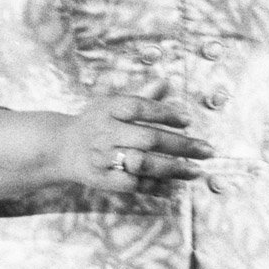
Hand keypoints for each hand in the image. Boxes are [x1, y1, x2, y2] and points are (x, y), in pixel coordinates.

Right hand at [57, 79, 213, 191]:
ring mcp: (103, 157)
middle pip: (147, 138)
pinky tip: (174, 186)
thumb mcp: (112, 104)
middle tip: (207, 150)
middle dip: (180, 145)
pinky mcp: (102, 179)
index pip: (140, 107)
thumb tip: (166, 82)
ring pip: (142, 163)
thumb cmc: (96, 122)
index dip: (165, 113)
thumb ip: (141, 96)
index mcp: (108, 109)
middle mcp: (105, 132)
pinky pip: (132, 184)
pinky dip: (155, 186)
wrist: (61, 148)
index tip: (188, 120)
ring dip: (172, 168)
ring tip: (196, 170)